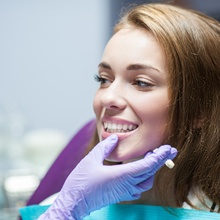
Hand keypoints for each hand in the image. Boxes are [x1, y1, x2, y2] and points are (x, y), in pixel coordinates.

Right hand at [38, 134, 176, 219]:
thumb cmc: (81, 182)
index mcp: (122, 175)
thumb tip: (114, 138)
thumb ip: (105, 147)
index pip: (147, 166)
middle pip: (150, 173)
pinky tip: (140, 172)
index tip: (169, 149)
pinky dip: (144, 178)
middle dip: (160, 161)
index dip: (159, 157)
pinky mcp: (120, 195)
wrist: (74, 202)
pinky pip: (138, 188)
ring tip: (152, 158)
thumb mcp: (91, 159)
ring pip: (146, 182)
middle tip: (168, 150)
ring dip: (152, 170)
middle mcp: (126, 184)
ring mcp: (124, 192)